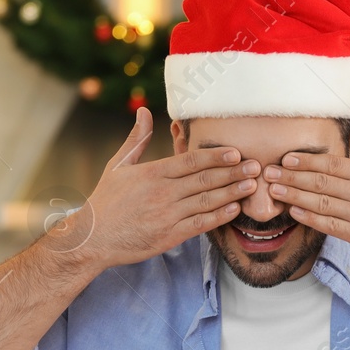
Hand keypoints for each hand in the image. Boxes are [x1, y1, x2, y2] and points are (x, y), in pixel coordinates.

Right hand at [49, 107, 260, 269]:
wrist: (93, 238)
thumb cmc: (106, 201)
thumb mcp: (118, 166)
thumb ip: (136, 139)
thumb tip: (143, 111)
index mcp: (152, 174)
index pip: (190, 161)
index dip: (215, 156)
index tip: (236, 152)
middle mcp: (162, 193)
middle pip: (204, 180)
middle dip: (233, 172)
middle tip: (255, 166)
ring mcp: (167, 216)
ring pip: (206, 201)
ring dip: (232, 193)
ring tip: (252, 185)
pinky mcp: (169, 236)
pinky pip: (199, 224)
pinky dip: (218, 217)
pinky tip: (234, 209)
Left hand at [260, 107, 349, 267]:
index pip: (333, 165)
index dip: (308, 161)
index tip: (288, 157)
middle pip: (321, 183)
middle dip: (292, 177)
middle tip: (269, 173)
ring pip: (321, 204)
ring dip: (294, 197)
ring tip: (274, 191)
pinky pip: (330, 227)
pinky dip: (310, 220)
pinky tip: (294, 214)